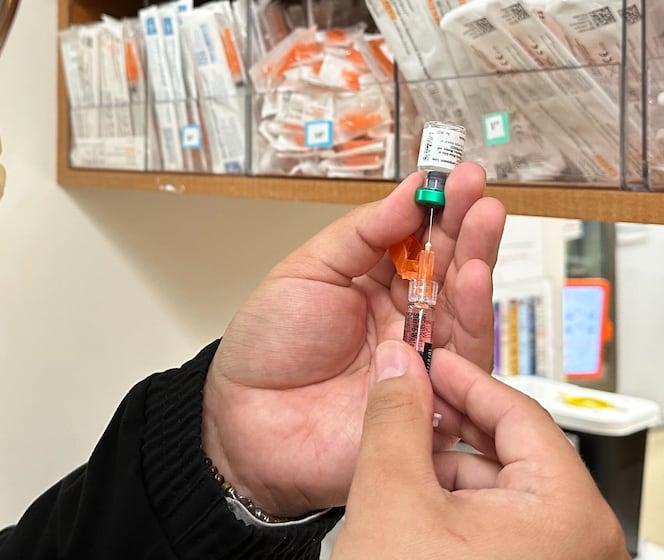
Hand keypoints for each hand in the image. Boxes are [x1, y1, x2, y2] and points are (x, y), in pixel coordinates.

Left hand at [201, 163, 505, 514]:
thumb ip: (360, 235)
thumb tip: (408, 192)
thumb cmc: (266, 348)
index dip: (438, 208)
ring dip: (477, 260)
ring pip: (464, 307)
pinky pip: (462, 359)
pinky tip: (472, 277)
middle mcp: (404, 319)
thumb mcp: (305, 272)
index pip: (418, 240)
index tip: (455, 176)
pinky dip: (471, 316)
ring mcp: (419, 358)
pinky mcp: (431, 398)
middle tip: (478, 191)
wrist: (245, 420)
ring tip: (483, 221)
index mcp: (373, 285)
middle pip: (449, 269)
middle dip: (467, 227)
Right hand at [331, 341, 628, 559]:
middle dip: (448, 431)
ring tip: (395, 471)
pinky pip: (500, 528)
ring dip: (445, 474)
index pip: (519, 412)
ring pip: (501, 492)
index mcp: (569, 514)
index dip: (463, 379)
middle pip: (511, 453)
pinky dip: (454, 511)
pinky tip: (412, 513)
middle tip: (403, 409)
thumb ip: (395, 420)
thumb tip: (399, 366)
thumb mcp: (392, 498)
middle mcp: (582, 543)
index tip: (428, 360)